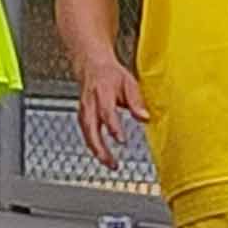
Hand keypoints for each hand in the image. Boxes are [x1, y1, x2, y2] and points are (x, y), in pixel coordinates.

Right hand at [76, 53, 147, 170]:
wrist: (91, 63)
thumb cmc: (110, 74)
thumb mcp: (128, 83)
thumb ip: (136, 101)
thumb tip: (145, 118)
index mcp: (102, 93)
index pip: (106, 113)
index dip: (113, 128)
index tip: (121, 140)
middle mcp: (90, 103)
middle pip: (91, 128)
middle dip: (100, 148)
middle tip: (112, 163)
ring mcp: (84, 110)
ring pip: (86, 133)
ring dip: (96, 151)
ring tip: (109, 163)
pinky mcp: (82, 116)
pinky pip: (85, 133)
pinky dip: (92, 145)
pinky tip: (101, 154)